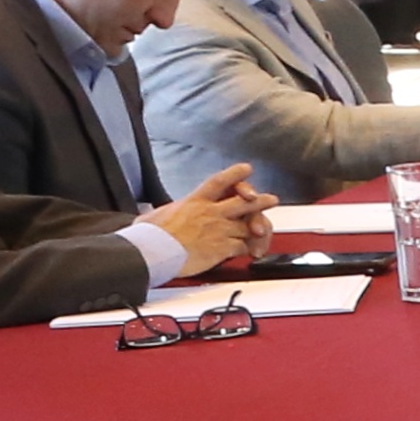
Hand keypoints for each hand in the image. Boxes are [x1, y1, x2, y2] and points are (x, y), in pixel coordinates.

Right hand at [141, 164, 277, 269]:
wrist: (153, 252)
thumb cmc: (149, 236)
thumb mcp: (153, 216)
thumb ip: (163, 213)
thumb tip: (150, 217)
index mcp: (194, 201)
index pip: (220, 182)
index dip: (235, 174)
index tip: (247, 168)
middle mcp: (211, 213)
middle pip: (244, 202)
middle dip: (260, 200)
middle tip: (271, 199)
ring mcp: (219, 229)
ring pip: (248, 225)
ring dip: (259, 228)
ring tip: (265, 231)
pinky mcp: (222, 248)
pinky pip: (242, 246)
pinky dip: (248, 249)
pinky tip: (250, 251)